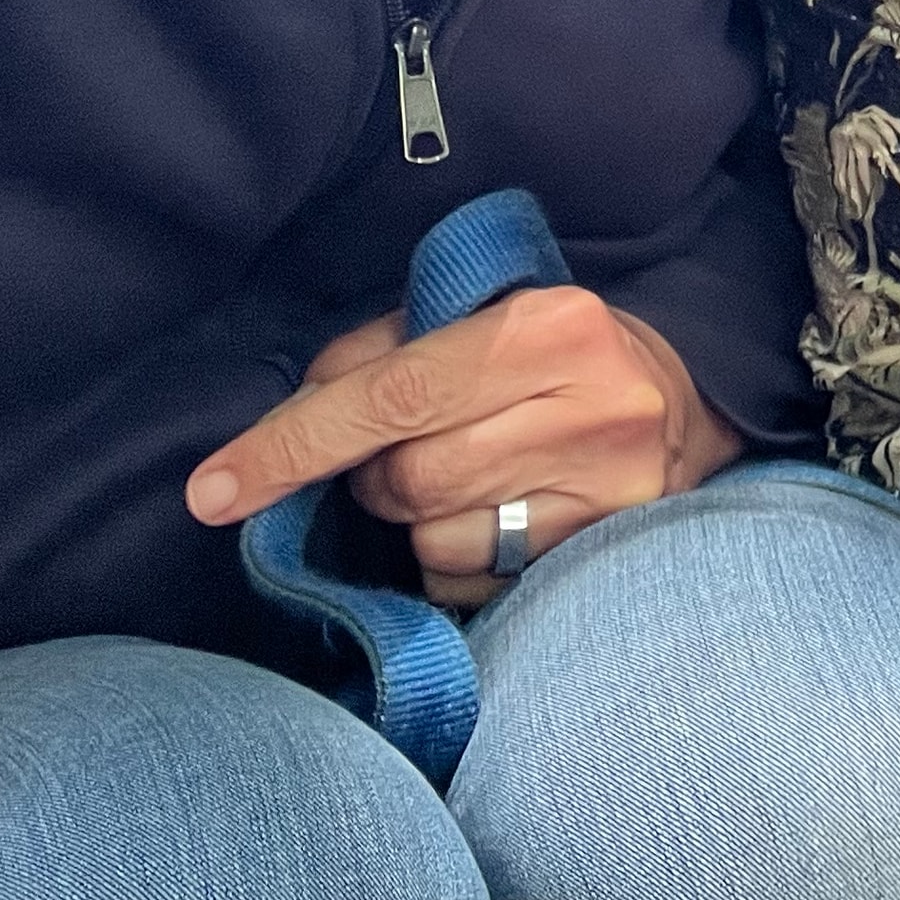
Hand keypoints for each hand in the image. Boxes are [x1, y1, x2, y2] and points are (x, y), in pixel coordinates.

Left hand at [183, 287, 742, 606]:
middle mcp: (585, 405)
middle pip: (407, 478)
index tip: (212, 491)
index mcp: (546, 326)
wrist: (687, 405)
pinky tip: (496, 518)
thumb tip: (295, 412)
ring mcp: (603, 488)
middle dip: (375, 477)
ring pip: (435, 539)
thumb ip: (385, 352)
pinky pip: (472, 582)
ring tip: (467, 481)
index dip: (291, 446)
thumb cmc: (557, 356)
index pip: (392, 394)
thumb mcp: (482, 318)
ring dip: (418, 521)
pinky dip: (455, 560)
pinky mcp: (603, 549)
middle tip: (408, 451)